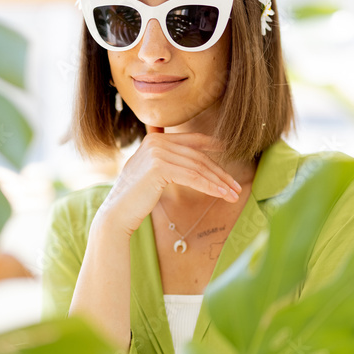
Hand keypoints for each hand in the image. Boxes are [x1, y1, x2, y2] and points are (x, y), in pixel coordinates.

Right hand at [95, 128, 242, 236]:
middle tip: (235, 186)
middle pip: (198, 156)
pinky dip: (210, 187)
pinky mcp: (159, 167)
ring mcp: (157, 152)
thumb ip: (167, 161)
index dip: (212, 145)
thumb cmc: (136, 198)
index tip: (228, 152)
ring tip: (233, 194)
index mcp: (155, 139)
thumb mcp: (152, 173)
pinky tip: (221, 194)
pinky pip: (193, 177)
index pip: (191, 140)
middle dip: (220, 173)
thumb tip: (190, 163)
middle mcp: (156, 142)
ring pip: (198, 167)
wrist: (118, 213)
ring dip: (219, 182)